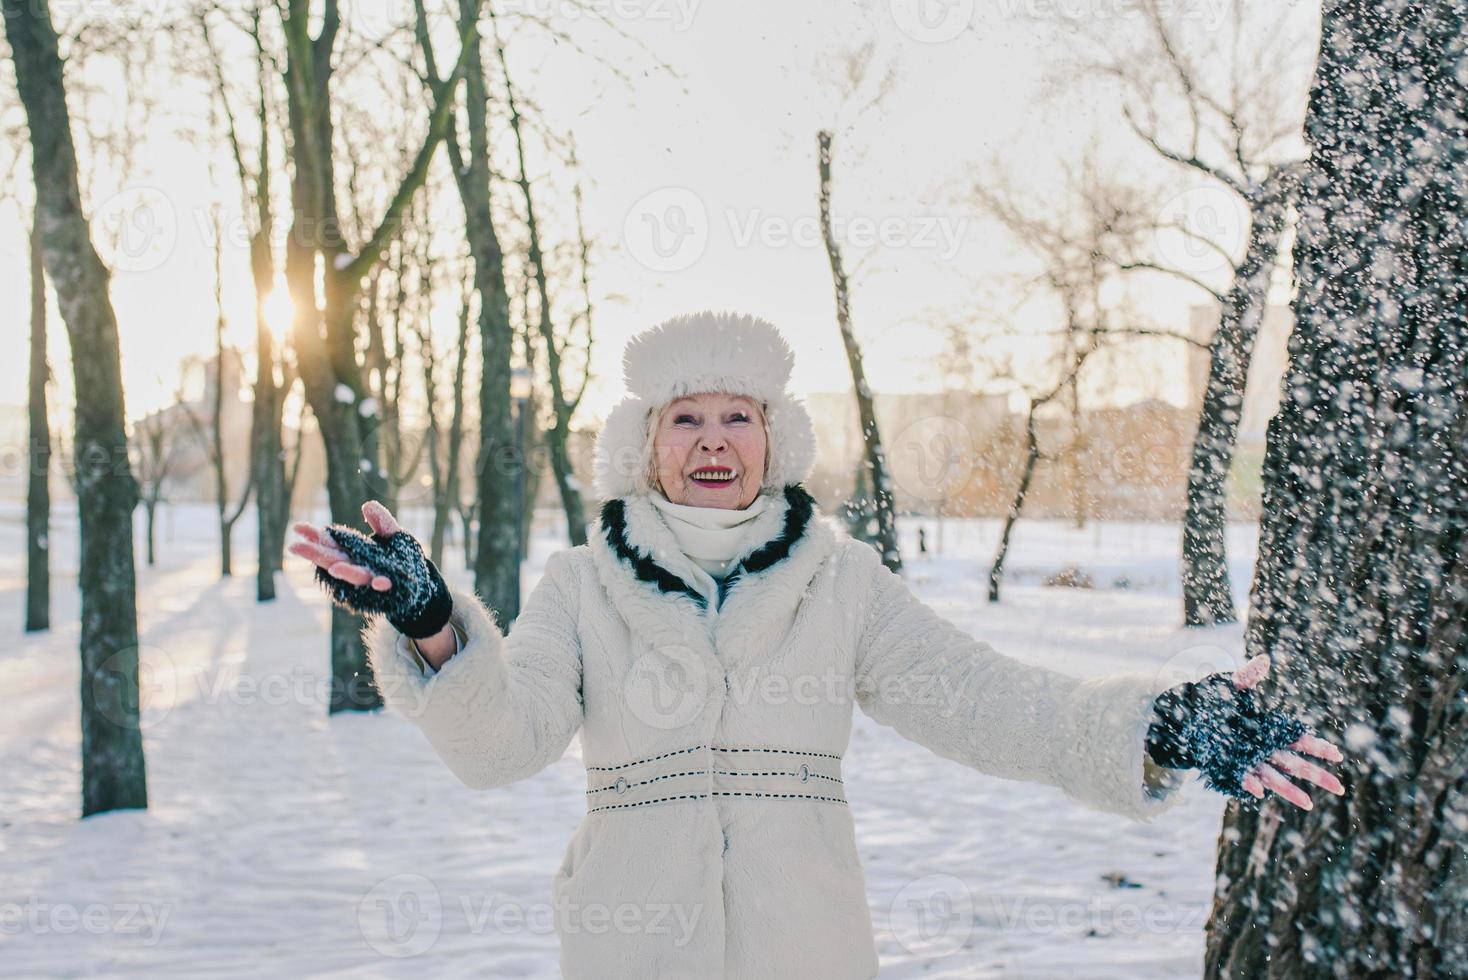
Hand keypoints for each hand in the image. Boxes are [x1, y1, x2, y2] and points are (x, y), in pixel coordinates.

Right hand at [289, 500, 400, 590]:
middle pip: (334, 560)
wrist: (420, 585)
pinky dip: (381, 585)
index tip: (297, 527)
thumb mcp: (394, 536)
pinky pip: (383, 590)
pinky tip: (380, 582)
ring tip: (336, 568)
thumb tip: (368, 505)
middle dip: (316, 555)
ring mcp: (370, 582)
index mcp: (353, 553)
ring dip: (347, 573)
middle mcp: (357, 568)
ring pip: (356, 576)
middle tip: (295, 547)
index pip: (330, 543)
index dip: (314, 536)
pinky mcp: (387, 593)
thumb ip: (383, 521)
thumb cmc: (401, 559)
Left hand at [1147, 654, 1345, 809]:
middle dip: (1317, 775)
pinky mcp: (1233, 769)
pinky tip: (1259, 792)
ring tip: (1309, 804)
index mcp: (1271, 730)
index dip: (1318, 748)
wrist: (1190, 719)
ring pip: (1276, 778)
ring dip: (1290, 790)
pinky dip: (1251, 785)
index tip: (1337, 755)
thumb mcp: (1233, 688)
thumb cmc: (1218, 702)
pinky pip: (1244, 779)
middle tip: (1339, 788)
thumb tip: (1264, 659)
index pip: (1299, 740)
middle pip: (1295, 764)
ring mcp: (1251, 761)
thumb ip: (1248, 676)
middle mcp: (1265, 749)